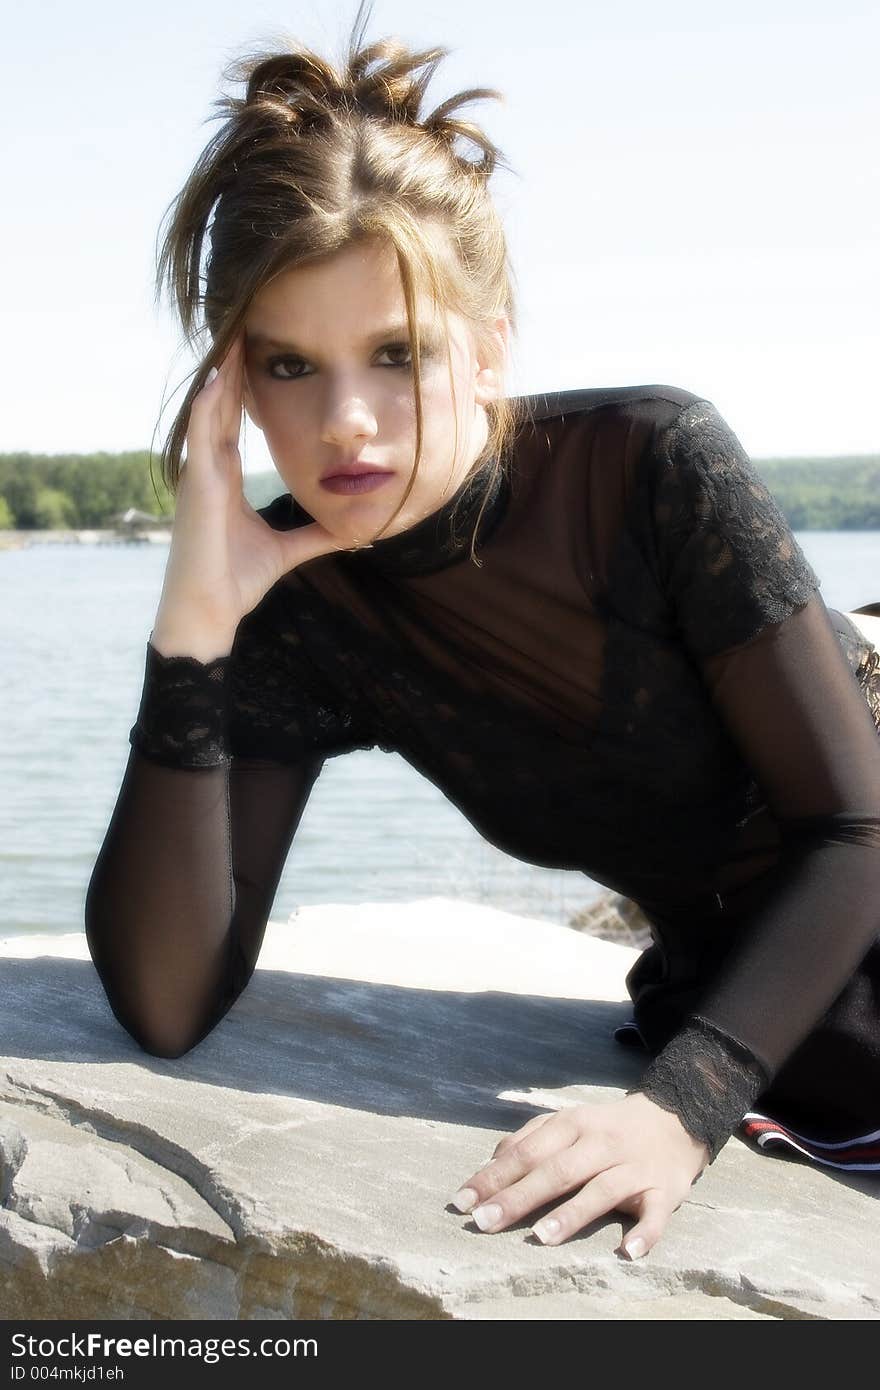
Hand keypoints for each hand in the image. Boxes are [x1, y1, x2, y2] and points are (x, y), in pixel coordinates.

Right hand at [157, 331, 344, 637]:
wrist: (209, 612)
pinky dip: (207, 409)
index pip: (234, 420)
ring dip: (218, 374)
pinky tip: (215, 381)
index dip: (243, 387)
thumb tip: (350, 531)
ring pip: (208, 412)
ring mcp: (199, 476)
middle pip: (220, 406)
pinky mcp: (196, 489)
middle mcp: (208, 470)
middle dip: (230, 367)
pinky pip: (200, 439)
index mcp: (225, 478)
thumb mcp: (287, 551)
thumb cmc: (236, 582)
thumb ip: (314, 535)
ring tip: (230, 335)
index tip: (258, 353)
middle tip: (243, 324)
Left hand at [449, 1092, 709, 1258]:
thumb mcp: (568, 1121)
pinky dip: (644, 1234)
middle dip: (518, 1197)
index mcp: (573, 1125)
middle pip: (556, 1171)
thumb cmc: (607, 1127)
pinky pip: (655, 1215)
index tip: (462, 1201)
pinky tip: (627, 1252)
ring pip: (600, 1191)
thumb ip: (530, 1138)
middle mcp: (600, 1144)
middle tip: (484, 1222)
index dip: (493, 1176)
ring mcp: (633, 1168)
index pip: (526, 1152)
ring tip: (541, 1238)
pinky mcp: (665, 1190)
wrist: (676, 1116)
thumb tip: (491, 1161)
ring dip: (571, 1215)